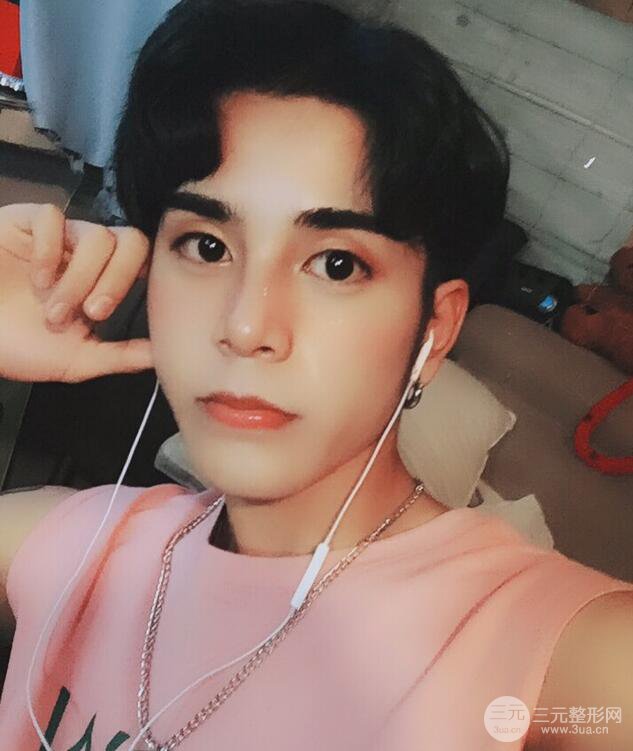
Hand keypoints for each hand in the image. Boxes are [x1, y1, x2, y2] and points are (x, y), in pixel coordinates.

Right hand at [0, 203, 153, 382]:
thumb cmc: (17, 345)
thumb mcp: (76, 360)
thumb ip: (122, 356)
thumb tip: (163, 356)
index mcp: (101, 283)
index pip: (141, 261)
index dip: (138, 280)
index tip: (109, 313)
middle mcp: (86, 257)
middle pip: (130, 241)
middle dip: (116, 280)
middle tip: (92, 311)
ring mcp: (58, 238)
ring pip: (96, 236)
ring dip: (78, 279)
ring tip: (51, 309)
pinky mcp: (25, 222)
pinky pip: (53, 218)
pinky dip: (50, 252)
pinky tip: (36, 278)